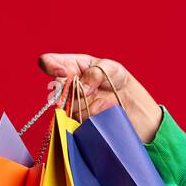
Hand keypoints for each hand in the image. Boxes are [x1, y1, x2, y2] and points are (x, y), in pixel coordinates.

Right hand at [37, 53, 163, 142]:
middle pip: (55, 89)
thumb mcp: (112, 68)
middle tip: (85, 91)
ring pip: (67, 108)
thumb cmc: (120, 82)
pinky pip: (79, 121)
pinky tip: (105, 110)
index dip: (50, 66)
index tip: (62, 72)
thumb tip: (81, 88)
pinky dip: (93, 115)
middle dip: (69, 91)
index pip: (49, 62)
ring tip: (105, 101)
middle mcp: (68, 87)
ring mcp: (72, 106)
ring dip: (85, 104)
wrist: (136, 108)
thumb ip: (95, 73)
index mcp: (72, 67)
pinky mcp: (80, 122)